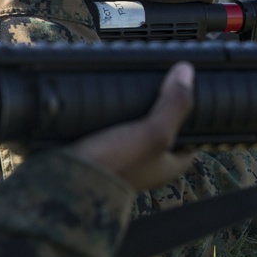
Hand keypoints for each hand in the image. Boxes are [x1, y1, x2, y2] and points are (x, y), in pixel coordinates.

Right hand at [69, 63, 195, 190]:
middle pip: (161, 132)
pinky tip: (106, 100)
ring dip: (131, 111)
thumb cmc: (116, 165)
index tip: (190, 96)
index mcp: (168, 166)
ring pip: (133, 130)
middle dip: (159, 110)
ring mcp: (122, 161)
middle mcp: (147, 166)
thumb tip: (187, 71)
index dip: (193, 120)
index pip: (190, 140)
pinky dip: (108, 117)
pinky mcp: (97, 155)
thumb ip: (174, 105)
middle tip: (159, 83)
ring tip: (132, 86)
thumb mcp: (153, 132)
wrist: (64, 185)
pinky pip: (107, 132)